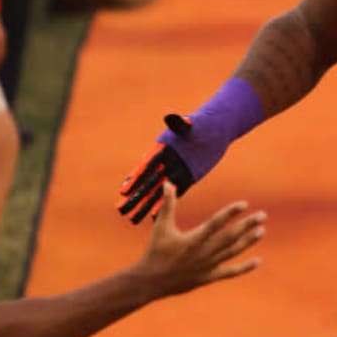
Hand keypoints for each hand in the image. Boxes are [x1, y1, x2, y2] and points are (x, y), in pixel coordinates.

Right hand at [118, 111, 235, 222]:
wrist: (216, 130)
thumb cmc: (202, 124)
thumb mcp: (191, 124)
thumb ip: (180, 124)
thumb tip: (171, 117)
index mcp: (162, 150)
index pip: (146, 167)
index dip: (135, 179)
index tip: (124, 191)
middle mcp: (166, 163)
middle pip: (148, 183)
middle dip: (135, 197)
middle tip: (120, 211)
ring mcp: (175, 171)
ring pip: (158, 192)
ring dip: (145, 205)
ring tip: (132, 219)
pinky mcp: (187, 178)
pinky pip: (174, 194)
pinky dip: (163, 206)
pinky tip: (153, 218)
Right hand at [134, 182, 264, 297]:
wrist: (150, 281)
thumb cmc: (155, 251)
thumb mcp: (161, 226)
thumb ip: (167, 205)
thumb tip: (168, 183)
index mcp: (193, 239)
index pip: (216, 223)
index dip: (231, 213)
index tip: (244, 204)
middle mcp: (204, 252)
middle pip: (230, 237)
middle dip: (247, 225)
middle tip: (262, 215)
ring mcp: (208, 266)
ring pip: (233, 252)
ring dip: (248, 241)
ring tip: (261, 231)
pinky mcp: (209, 277)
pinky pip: (230, 272)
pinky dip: (245, 267)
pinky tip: (258, 261)